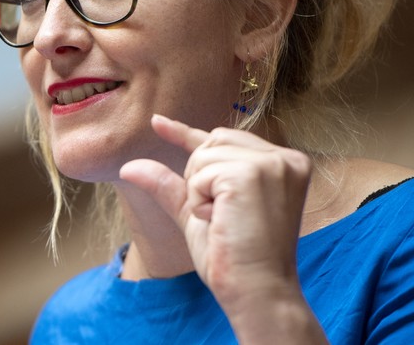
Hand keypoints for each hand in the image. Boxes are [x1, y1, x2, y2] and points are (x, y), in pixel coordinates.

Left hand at [120, 114, 322, 341]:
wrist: (255, 291)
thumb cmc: (234, 258)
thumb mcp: (199, 213)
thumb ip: (172, 185)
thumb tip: (128, 166)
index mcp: (285, 165)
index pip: (227, 139)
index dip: (186, 133)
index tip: (156, 122)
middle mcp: (286, 158)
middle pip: (214, 141)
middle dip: (201, 177)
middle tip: (223, 216)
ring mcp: (272, 164)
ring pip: (204, 156)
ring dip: (200, 192)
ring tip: (225, 221)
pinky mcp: (252, 173)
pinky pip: (201, 174)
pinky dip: (199, 200)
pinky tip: (220, 221)